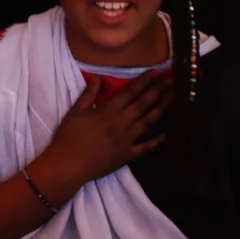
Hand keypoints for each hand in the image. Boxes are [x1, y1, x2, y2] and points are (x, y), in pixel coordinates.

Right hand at [34, 73, 169, 190]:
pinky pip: (144, 148)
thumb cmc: (67, 138)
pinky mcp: (126, 155)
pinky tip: (165, 135)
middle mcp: (121, 123)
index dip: (142, 82)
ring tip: (172, 100)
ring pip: (147, 122)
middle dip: (156, 91)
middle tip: (169, 81)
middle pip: (142, 104)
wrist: (68, 166)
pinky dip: (155, 142)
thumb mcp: (75, 112)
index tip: (154, 73)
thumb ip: (88, 95)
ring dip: (160, 110)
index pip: (129, 93)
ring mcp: (126, 140)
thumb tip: (97, 77)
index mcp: (108, 112)